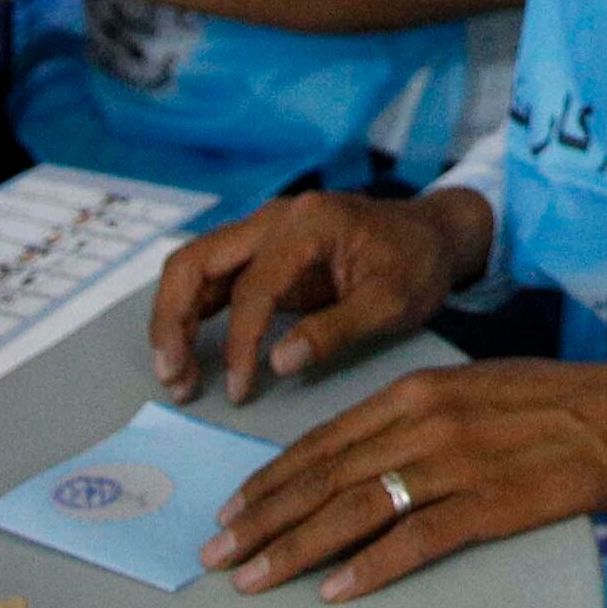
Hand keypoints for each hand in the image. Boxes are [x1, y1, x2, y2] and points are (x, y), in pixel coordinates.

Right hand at [149, 189, 491, 408]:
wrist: (434, 234)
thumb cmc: (418, 263)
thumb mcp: (392, 302)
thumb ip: (336, 330)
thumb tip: (279, 362)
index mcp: (308, 222)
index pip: (252, 286)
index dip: (239, 343)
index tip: (239, 389)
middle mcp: (274, 218)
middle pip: (195, 261)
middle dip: (173, 321)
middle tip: (172, 377)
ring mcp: (264, 231)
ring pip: (194, 267)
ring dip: (175, 319)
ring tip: (176, 376)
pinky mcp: (263, 252)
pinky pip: (213, 278)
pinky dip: (193, 314)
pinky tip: (192, 354)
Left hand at [199, 353, 606, 603]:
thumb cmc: (546, 401)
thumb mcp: (467, 388)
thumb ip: (409, 417)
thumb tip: (353, 455)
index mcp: (415, 391)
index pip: (323, 441)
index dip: (271, 480)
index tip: (232, 512)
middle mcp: (424, 423)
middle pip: (324, 478)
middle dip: (262, 520)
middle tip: (216, 555)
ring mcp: (455, 465)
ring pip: (355, 511)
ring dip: (295, 549)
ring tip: (251, 579)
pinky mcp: (488, 506)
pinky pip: (416, 541)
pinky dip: (370, 568)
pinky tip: (334, 591)